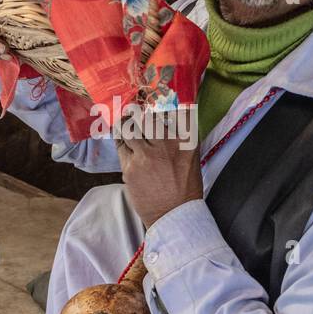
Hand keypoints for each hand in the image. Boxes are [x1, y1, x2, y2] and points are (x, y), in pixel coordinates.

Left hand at [116, 111, 203, 229]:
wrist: (175, 215)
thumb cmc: (185, 188)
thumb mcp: (191, 158)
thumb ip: (181, 137)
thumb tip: (169, 117)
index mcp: (185, 140)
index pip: (170, 110)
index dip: (157, 101)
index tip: (150, 98)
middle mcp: (166, 143)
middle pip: (146, 116)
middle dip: (137, 111)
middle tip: (131, 107)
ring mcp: (147, 155)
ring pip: (130, 129)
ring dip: (126, 124)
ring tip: (123, 120)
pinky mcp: (130, 167)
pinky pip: (122, 146)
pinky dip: (121, 141)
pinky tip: (121, 138)